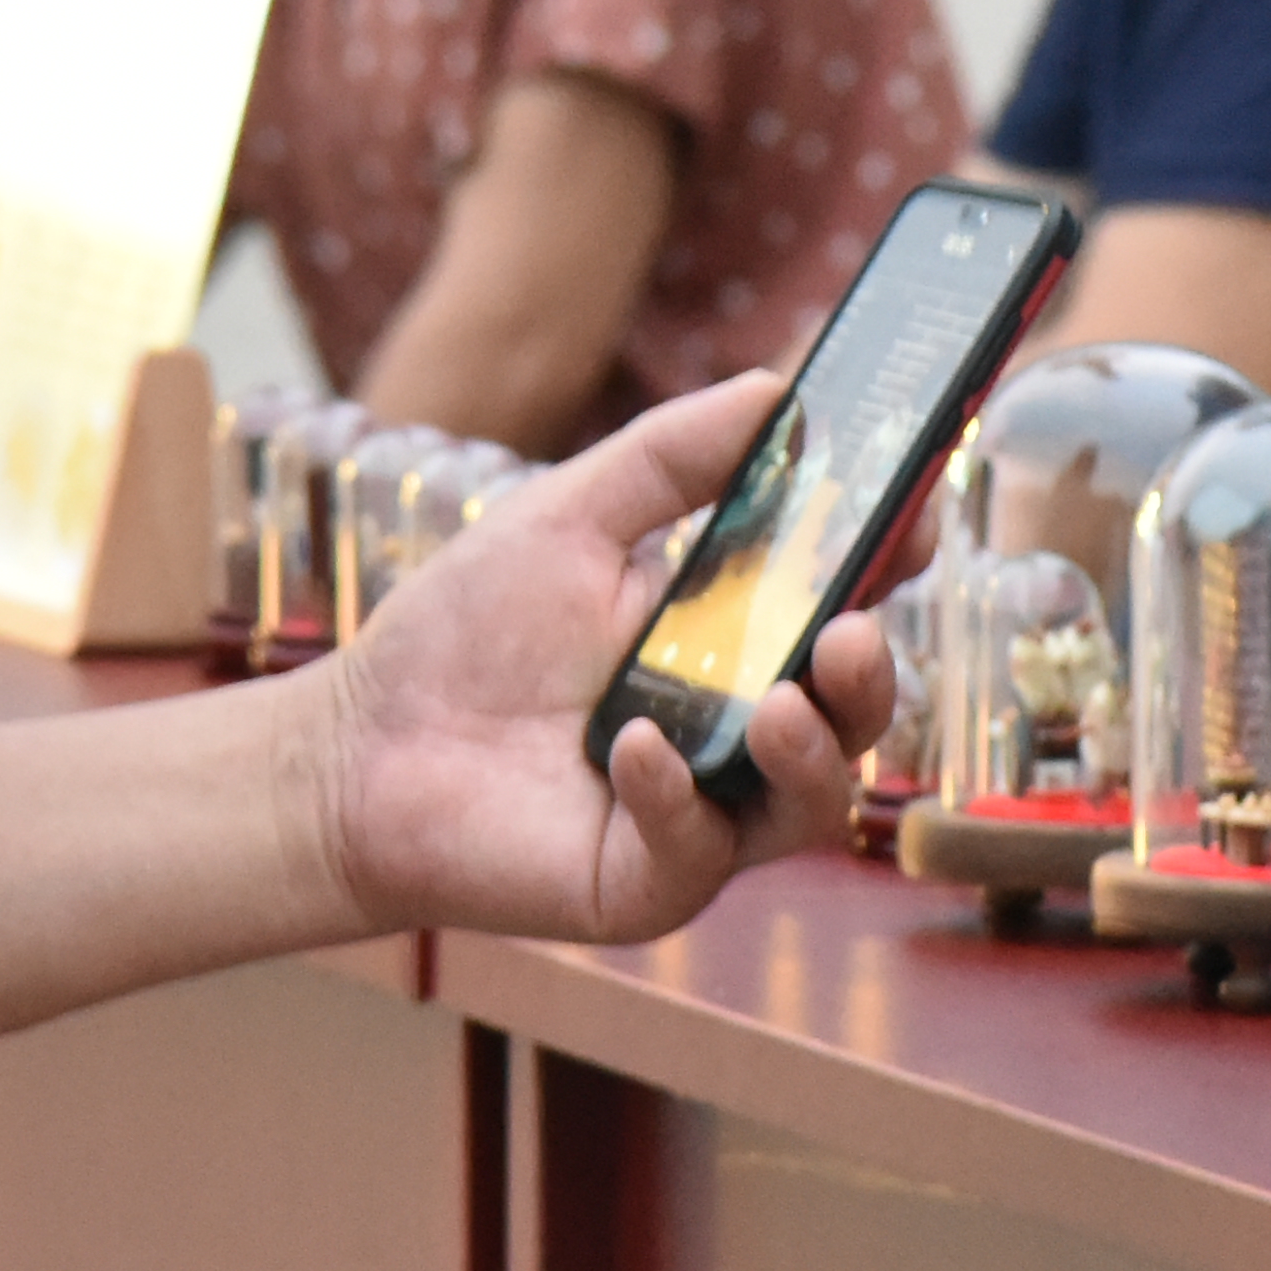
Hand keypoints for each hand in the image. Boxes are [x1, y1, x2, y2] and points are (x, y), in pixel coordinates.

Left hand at [296, 367, 889, 942]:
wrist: (355, 752)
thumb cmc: (464, 636)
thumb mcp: (569, 516)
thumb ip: (670, 455)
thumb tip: (778, 387)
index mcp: (733, 643)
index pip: (843, 604)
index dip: (891, 562)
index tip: (915, 510)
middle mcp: (735, 736)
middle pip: (854, 717)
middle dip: (872, 678)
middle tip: (850, 634)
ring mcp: (700, 816)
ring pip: (810, 802)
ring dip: (812, 753)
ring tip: (775, 708)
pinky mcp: (646, 883)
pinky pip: (697, 852)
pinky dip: (674, 799)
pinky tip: (628, 751)